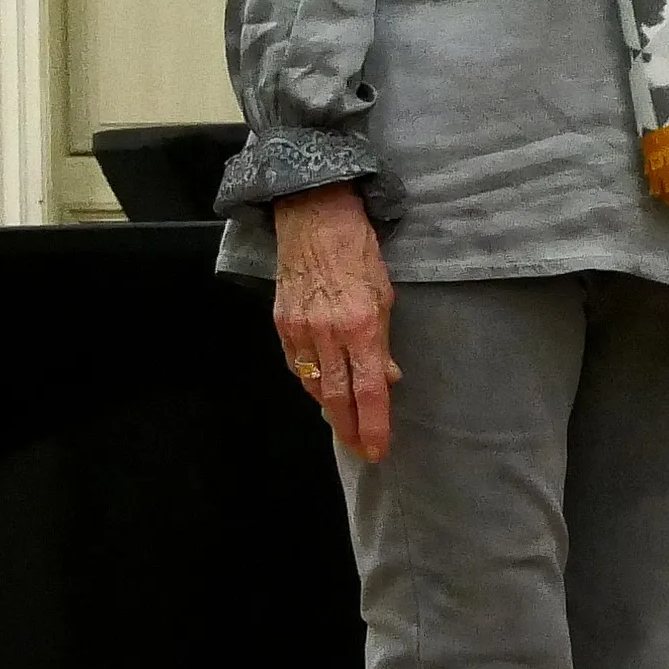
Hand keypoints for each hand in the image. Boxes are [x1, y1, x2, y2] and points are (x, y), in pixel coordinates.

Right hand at [272, 185, 399, 460]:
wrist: (313, 218)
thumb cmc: (359, 253)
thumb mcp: (385, 295)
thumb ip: (383, 342)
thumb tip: (387, 379)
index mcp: (362, 327)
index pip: (370, 389)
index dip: (374, 423)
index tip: (378, 449)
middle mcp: (328, 334)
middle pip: (337, 397)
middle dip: (350, 428)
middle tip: (361, 450)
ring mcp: (299, 330)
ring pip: (312, 385)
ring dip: (330, 410)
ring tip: (345, 427)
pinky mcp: (280, 324)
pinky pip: (295, 365)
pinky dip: (309, 383)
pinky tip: (320, 393)